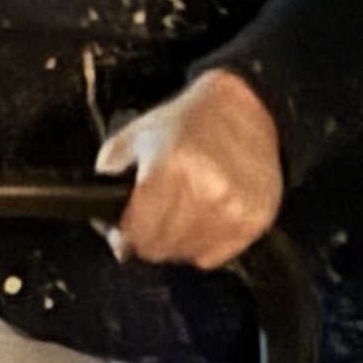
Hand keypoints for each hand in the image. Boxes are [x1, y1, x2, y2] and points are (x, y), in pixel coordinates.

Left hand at [96, 68, 282, 269]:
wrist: (245, 107)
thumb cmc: (188, 121)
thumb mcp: (134, 138)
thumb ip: (108, 183)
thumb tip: (112, 235)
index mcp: (170, 167)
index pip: (137, 234)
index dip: (127, 232)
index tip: (130, 224)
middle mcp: (205, 190)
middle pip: (161, 248)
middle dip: (152, 236)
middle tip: (159, 213)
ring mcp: (233, 208)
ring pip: (188, 255)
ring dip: (180, 240)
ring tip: (186, 209)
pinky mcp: (255, 219)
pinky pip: (215, 255)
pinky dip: (206, 242)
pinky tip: (207, 214)